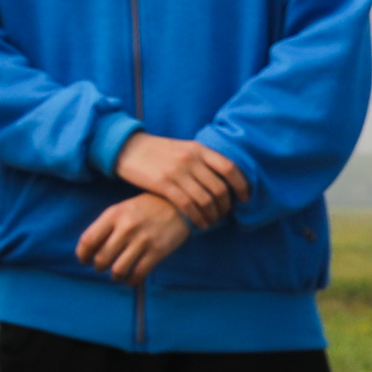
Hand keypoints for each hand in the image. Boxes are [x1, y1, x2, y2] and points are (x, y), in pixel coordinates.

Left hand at [74, 192, 197, 281]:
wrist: (177, 205)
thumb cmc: (144, 209)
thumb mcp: (121, 209)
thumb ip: (106, 226)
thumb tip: (90, 248)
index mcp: (112, 215)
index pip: (88, 240)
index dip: (82, 254)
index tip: (83, 260)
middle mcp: (125, 228)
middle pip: (102, 258)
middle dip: (98, 267)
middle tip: (100, 267)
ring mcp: (142, 241)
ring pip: (119, 269)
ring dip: (114, 276)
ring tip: (115, 274)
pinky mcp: (157, 252)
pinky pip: (138, 274)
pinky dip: (131, 280)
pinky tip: (130, 278)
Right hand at [114, 133, 245, 226]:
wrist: (127, 148)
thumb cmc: (158, 151)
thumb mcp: (183, 148)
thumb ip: (203, 160)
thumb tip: (225, 182)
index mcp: (199, 149)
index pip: (230, 169)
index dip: (242, 186)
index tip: (245, 199)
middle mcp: (191, 159)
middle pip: (220, 189)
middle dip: (226, 207)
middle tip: (224, 215)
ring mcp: (177, 172)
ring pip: (206, 200)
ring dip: (213, 216)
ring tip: (211, 221)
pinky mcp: (164, 184)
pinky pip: (189, 206)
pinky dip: (198, 218)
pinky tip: (199, 224)